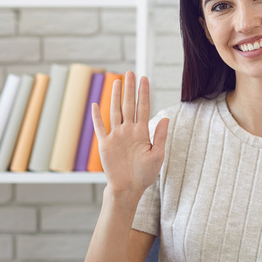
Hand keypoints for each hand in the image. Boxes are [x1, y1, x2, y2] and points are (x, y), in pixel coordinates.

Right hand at [91, 71, 168, 201]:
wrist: (129, 189)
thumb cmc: (145, 174)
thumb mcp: (157, 155)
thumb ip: (159, 136)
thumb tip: (166, 118)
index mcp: (142, 132)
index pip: (143, 107)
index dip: (143, 93)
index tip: (145, 78)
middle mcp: (128, 130)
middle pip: (129, 105)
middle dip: (130, 89)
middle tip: (130, 72)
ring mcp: (116, 136)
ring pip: (115, 111)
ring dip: (115, 96)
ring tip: (117, 81)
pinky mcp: (105, 144)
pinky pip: (100, 127)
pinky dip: (97, 116)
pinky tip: (96, 104)